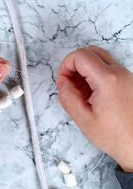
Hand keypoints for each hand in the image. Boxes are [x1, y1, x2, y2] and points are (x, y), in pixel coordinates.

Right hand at [57, 46, 132, 171]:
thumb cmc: (117, 136)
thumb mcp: (83, 119)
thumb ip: (67, 97)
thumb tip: (62, 83)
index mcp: (108, 80)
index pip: (80, 56)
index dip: (65, 66)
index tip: (63, 81)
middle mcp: (120, 74)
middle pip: (90, 52)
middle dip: (74, 64)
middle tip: (69, 83)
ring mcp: (126, 77)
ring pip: (99, 59)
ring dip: (85, 70)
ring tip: (81, 93)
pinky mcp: (128, 82)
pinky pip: (108, 69)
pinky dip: (95, 76)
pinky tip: (92, 96)